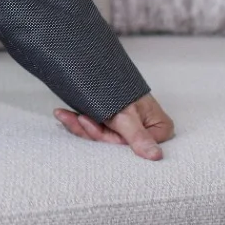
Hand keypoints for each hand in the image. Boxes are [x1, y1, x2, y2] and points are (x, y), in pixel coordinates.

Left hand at [53, 93, 173, 159]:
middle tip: (74, 118)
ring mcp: (130, 129)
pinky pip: (97, 130)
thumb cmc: (121, 90)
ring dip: (81, 127)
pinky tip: (65, 116)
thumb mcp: (127, 115)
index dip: (109, 138)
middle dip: (91, 132)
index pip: (133, 146)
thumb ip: (137, 137)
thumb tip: (156, 156)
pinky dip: (80, 123)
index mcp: (160, 130)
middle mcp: (147, 132)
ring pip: (104, 137)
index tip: (89, 124)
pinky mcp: (115, 124)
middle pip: (116, 143)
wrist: (103, 68)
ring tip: (64, 115)